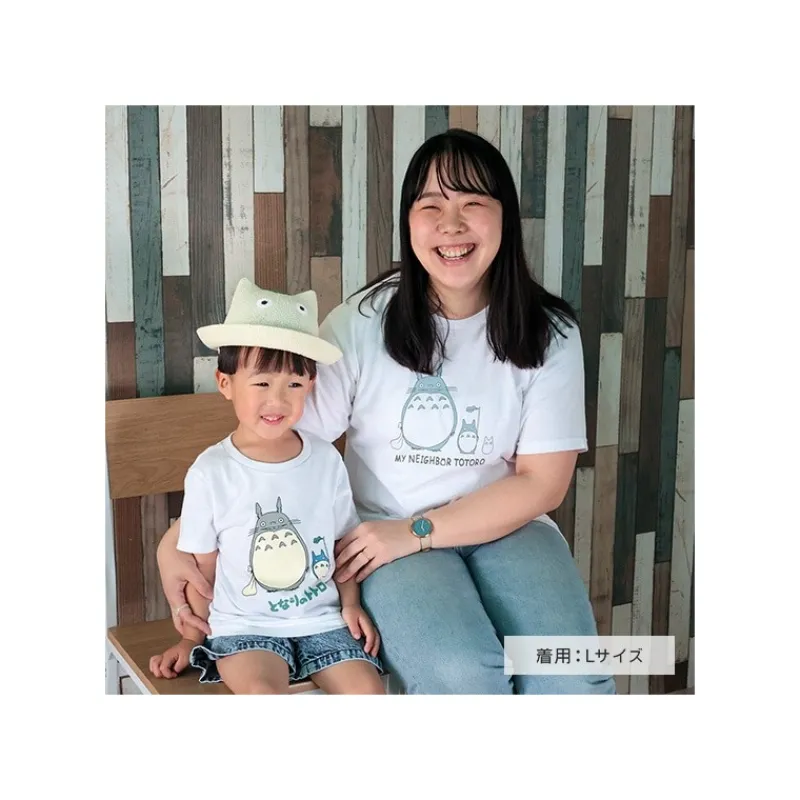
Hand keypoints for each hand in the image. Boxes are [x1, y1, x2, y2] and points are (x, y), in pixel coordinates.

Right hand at [149, 639, 193, 678]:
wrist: (188, 643)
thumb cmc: (187, 650)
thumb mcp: (186, 659)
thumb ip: (179, 666)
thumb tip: (174, 671)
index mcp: (169, 655)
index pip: (163, 668)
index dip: (168, 674)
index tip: (175, 675)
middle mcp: (164, 655)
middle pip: (154, 665)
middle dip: (159, 673)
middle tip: (168, 675)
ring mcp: (163, 655)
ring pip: (153, 662)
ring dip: (155, 670)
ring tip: (163, 673)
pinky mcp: (163, 657)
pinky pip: (154, 661)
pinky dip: (155, 667)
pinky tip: (161, 670)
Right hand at [157, 522, 212, 636]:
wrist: (167, 549)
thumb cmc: (177, 557)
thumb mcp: (190, 571)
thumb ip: (201, 584)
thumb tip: (211, 597)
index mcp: (174, 595)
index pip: (185, 616)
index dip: (197, 624)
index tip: (208, 630)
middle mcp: (172, 597)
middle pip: (179, 620)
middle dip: (189, 630)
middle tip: (202, 637)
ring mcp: (173, 594)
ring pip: (180, 614)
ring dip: (189, 622)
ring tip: (201, 629)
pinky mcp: (176, 590)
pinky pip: (182, 606)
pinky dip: (188, 613)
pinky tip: (197, 614)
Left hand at [334, 519, 418, 582]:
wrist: (414, 532)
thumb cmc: (394, 529)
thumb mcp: (375, 526)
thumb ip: (362, 534)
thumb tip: (348, 546)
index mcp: (363, 527)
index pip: (345, 540)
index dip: (337, 551)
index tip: (331, 559)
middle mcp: (368, 536)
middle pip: (348, 552)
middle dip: (339, 563)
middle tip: (331, 572)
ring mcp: (376, 546)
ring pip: (357, 561)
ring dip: (347, 571)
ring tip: (340, 579)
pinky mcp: (384, 556)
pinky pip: (369, 567)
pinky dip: (362, 574)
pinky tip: (357, 580)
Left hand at [341, 605, 380, 656]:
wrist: (351, 604)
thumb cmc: (349, 611)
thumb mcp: (349, 618)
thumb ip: (354, 627)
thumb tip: (358, 637)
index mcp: (366, 623)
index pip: (371, 635)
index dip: (369, 643)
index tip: (366, 650)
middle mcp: (370, 625)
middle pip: (376, 637)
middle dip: (375, 647)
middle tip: (372, 656)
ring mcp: (370, 626)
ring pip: (376, 637)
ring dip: (376, 646)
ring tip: (373, 655)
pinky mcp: (368, 628)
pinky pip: (373, 636)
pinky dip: (374, 643)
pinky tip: (370, 649)